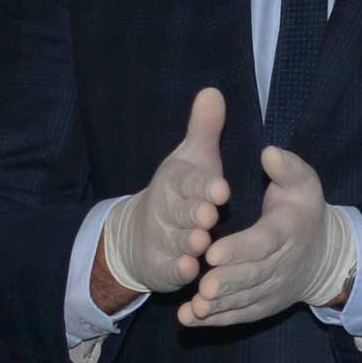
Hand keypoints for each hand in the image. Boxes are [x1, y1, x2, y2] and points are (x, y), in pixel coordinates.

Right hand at [93, 87, 229, 310]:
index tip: (221, 189)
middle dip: (193, 214)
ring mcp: (162, 238)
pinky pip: (169, 268)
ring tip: (201, 244)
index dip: (203, 186)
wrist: (140, 235)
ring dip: (188, 243)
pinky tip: (189, 272)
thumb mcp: (193, 159)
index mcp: (176, 181)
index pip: (190, 182)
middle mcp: (167, 209)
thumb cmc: (180, 192)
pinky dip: (177, 270)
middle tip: (208, 216)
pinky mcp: (161, 265)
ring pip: (177, 241)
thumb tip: (213, 91)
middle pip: (181, 212)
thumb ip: (204, 130)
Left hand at [186, 145, 354, 328]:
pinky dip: (216, 319)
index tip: (213, 251)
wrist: (325, 256)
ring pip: (244, 298)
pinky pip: (240, 314)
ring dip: (219, 305)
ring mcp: (273, 289)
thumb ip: (287, 167)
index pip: (263, 242)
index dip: (240, 249)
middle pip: (252, 275)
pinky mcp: (263, 305)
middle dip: (227, 282)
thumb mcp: (304, 183)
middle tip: (202, 285)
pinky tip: (190, 318)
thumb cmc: (304, 212)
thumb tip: (268, 152)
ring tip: (194, 307)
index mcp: (287, 231)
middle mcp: (281, 264)